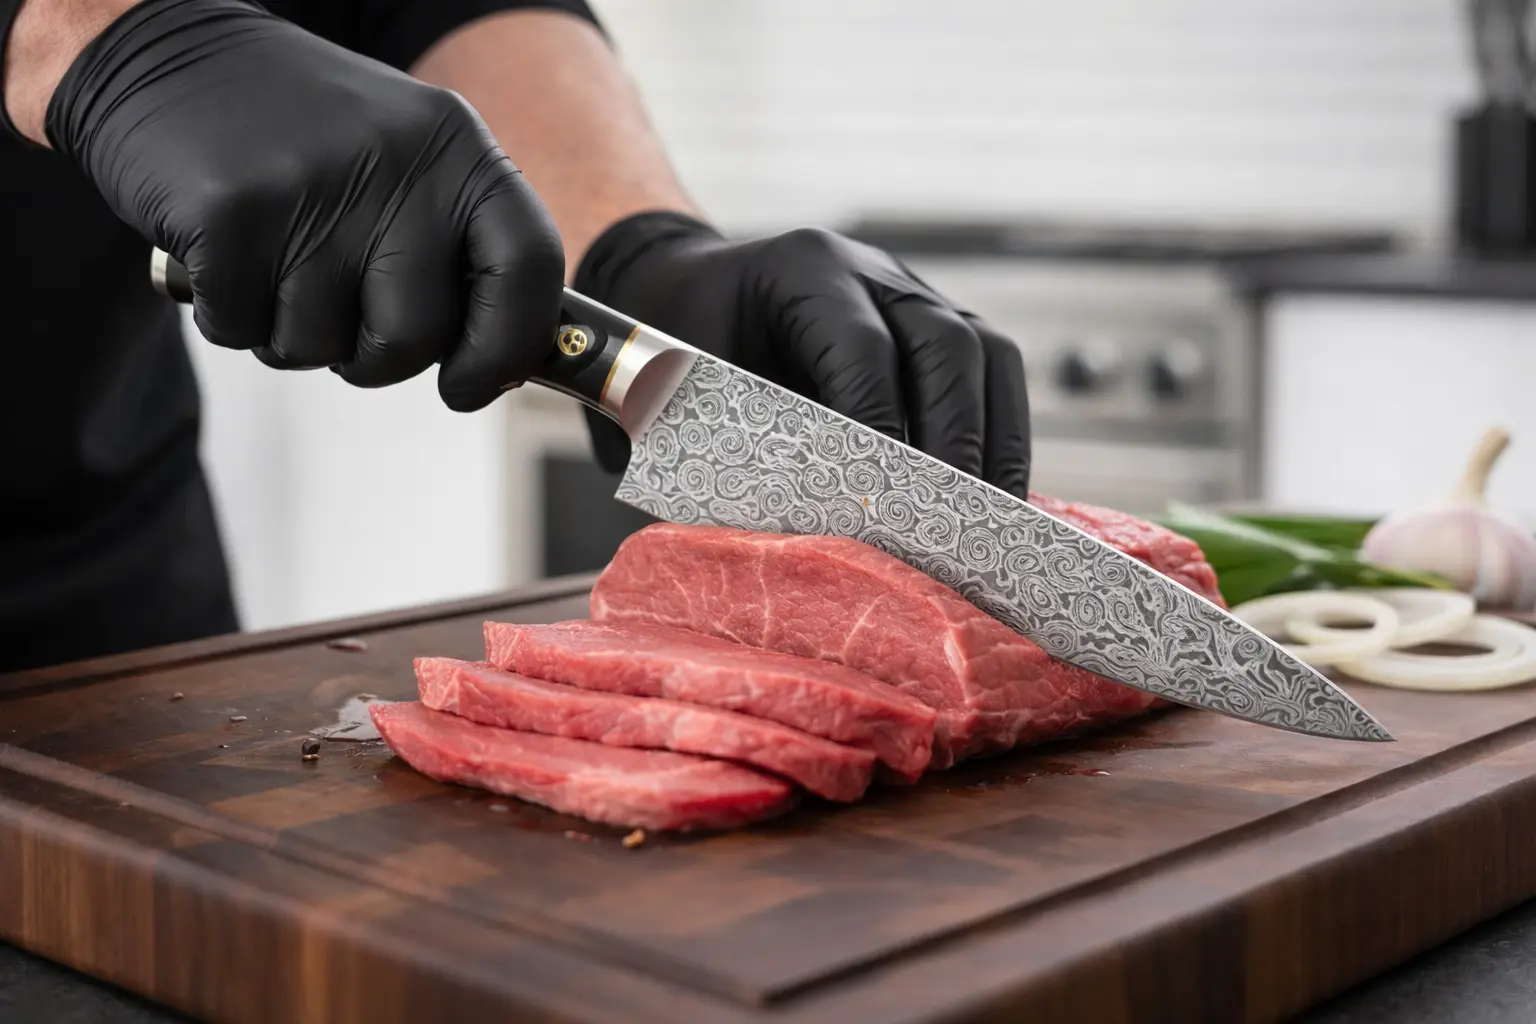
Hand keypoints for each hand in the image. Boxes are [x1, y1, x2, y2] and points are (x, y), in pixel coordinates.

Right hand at [42, 0, 563, 410]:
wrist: (176, 58)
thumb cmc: (311, 139)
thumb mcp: (412, 163)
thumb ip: (461, 252)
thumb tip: (507, 364)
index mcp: (459, 150)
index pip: (528, 268)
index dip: (507, 347)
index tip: (469, 384)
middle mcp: (397, 164)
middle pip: (416, 336)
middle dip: (375, 357)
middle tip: (341, 311)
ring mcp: (310, 187)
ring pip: (319, 347)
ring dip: (292, 333)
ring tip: (277, 260)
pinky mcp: (226, 213)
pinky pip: (241, 331)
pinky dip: (228, 314)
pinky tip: (227, 254)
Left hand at [573, 213, 1031, 495]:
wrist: (688, 293)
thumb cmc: (676, 350)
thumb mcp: (678, 389)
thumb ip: (723, 451)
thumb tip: (784, 540)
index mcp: (802, 270)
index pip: (861, 346)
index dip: (878, 421)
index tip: (879, 497)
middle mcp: (871, 270)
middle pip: (946, 342)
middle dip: (954, 436)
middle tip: (947, 519)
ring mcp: (914, 295)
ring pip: (986, 354)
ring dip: (993, 439)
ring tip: (984, 518)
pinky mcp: (939, 328)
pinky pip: (993, 375)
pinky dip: (999, 435)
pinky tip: (986, 496)